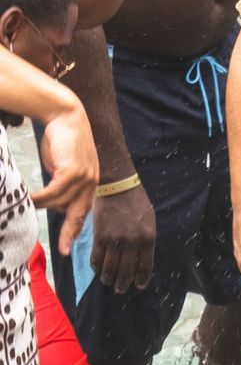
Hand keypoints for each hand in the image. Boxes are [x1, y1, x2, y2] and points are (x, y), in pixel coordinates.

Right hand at [33, 101, 96, 256]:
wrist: (64, 114)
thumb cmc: (60, 139)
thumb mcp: (61, 166)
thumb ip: (60, 184)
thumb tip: (51, 201)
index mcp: (90, 182)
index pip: (83, 209)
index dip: (75, 228)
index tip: (67, 246)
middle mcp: (91, 181)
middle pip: (79, 213)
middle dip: (70, 232)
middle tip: (61, 250)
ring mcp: (84, 177)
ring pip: (60, 202)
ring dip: (41, 206)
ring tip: (24, 207)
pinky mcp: (73, 171)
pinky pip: (54, 193)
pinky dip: (41, 198)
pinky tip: (29, 199)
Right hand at [91, 180, 154, 294]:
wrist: (118, 186)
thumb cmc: (136, 201)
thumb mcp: (149, 221)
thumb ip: (146, 239)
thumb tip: (142, 257)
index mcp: (148, 239)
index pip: (145, 267)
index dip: (141, 279)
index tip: (138, 286)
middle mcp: (132, 243)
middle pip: (127, 271)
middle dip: (123, 284)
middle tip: (121, 289)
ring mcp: (115, 241)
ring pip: (110, 268)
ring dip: (109, 278)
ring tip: (108, 282)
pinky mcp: (99, 237)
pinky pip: (96, 258)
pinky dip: (96, 267)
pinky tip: (97, 270)